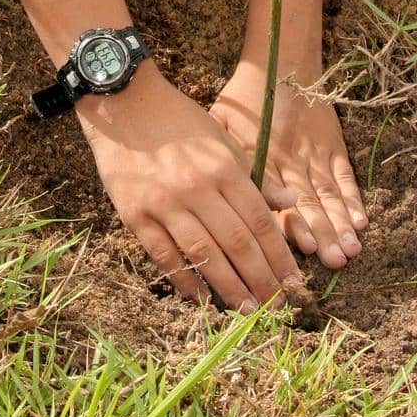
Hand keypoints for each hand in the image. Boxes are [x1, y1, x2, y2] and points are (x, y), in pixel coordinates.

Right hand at [76, 65, 304, 309]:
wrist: (123, 106)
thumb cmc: (177, 121)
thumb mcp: (222, 138)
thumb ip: (255, 173)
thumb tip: (289, 204)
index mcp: (223, 168)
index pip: (259, 220)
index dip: (278, 255)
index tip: (293, 281)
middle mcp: (197, 188)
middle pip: (236, 243)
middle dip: (260, 279)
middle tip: (276, 306)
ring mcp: (164, 203)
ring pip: (204, 255)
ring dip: (228, 287)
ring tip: (247, 311)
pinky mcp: (135, 214)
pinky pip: (165, 255)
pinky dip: (186, 281)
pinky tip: (202, 299)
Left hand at [210, 61, 368, 269]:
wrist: (281, 60)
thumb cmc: (244, 95)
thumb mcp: (223, 124)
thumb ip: (228, 161)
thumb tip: (224, 199)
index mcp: (263, 159)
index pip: (276, 202)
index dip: (289, 227)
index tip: (301, 250)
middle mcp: (292, 161)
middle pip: (309, 204)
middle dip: (321, 235)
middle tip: (333, 263)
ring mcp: (316, 153)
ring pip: (329, 194)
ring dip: (340, 224)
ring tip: (350, 251)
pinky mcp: (333, 144)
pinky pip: (345, 176)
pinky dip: (353, 199)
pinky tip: (361, 222)